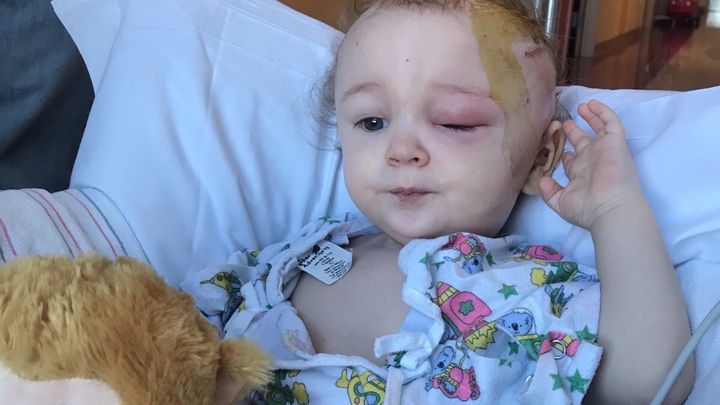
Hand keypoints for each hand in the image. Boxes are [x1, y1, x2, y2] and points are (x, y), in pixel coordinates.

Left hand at [539, 100, 644, 229]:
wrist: (608, 206)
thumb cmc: (586, 208)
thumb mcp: (561, 202)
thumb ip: (549, 192)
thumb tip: (541, 181)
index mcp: (580, 174)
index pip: (571, 160)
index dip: (563, 152)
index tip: (553, 144)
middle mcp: (592, 161)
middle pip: (582, 141)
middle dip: (573, 131)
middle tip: (563, 122)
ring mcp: (604, 150)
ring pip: (598, 128)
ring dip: (589, 117)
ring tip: (580, 106)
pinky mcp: (615, 142)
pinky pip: (611, 122)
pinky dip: (603, 112)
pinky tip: (592, 104)